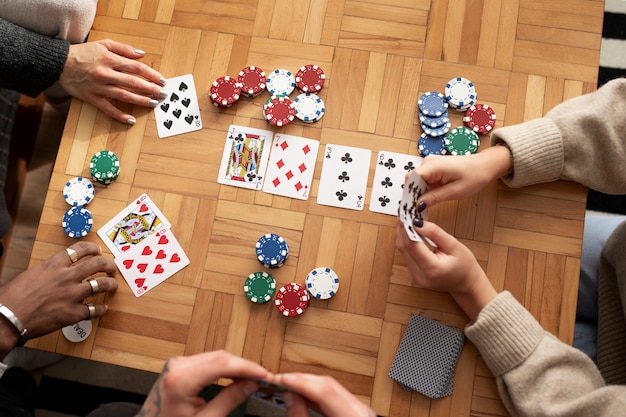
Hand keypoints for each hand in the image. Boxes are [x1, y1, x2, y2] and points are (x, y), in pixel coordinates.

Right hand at [0, 242, 117, 355]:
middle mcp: (67, 277)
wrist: (7, 318)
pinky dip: (101, 309)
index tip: (98, 250)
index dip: (93, 248)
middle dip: (108, 265)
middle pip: (97, 264)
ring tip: (113, 285)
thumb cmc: (13, 297)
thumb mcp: (31, 274)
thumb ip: (49, 271)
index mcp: (54, 265)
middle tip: (112, 268)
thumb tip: (57, 273)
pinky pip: (94, 310)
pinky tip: (103, 309)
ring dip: (111, 284)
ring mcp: (72, 295)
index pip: (80, 249)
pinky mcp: (73, 313)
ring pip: (101, 284)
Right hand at [58, 39, 165, 124]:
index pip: (136, 68)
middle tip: (163, 94)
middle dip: (151, 89)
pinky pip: (108, 109)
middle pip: (133, 83)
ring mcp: (99, 87)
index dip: (151, 75)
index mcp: (110, 60)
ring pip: (124, 96)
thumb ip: (123, 49)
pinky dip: (120, 115)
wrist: (59, 63)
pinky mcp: (91, 98)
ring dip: (140, 101)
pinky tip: (131, 120)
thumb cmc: (83, 53)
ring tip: (153, 104)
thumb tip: (142, 54)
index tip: (162, 80)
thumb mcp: (103, 44)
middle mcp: (105, 74)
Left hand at [138, 351, 268, 416]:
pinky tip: (235, 375)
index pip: (223, 364)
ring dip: (235, 366)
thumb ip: (229, 400)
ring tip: (252, 377)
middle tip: (262, 377)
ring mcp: (177, 365)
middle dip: (243, 366)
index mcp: (181, 380)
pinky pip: (207, 361)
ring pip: (215, 357)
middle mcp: (177, 366)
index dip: (247, 367)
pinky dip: (223, 367)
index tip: (263, 374)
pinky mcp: (179, 367)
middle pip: (220, 357)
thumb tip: (250, 384)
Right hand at [271, 373, 375, 416]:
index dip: (300, 381)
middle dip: (302, 380)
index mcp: (353, 415)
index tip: (282, 379)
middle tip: (280, 380)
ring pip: (331, 387)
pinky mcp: (355, 412)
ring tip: (289, 385)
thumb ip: (301, 416)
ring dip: (308, 384)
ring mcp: (361, 410)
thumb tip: (290, 396)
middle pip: (328, 384)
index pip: (325, 389)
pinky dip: (318, 393)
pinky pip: (336, 395)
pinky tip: (304, 394)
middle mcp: (361, 410)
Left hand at [396, 220, 496, 320]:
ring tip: (407, 219)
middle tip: (404, 213)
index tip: (406, 214)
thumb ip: (435, 233)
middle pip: (404, 247)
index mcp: (431, 268)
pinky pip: (406, 255)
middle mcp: (419, 275)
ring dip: (403, 234)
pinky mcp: (413, 275)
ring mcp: (415, 277)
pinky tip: (410, 232)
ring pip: (402, 251)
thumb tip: (418, 223)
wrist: (467, 284)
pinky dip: (407, 242)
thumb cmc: (465, 266)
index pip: (412, 244)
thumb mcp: (454, 245)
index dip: (406, 227)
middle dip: (402, 228)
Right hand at [416, 145, 510, 209]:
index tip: (409, 208)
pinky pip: (423, 181)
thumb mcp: (455, 192)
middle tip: (415, 212)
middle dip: (412, 196)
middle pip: (411, 181)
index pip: (411, 179)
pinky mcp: (432, 168)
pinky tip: (428, 200)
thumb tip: (417, 205)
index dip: (408, 194)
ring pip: (416, 182)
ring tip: (422, 208)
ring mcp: (429, 164)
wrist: (485, 166)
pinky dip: (423, 191)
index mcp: (433, 166)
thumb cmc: (474, 176)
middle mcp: (428, 162)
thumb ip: (434, 198)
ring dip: (418, 194)